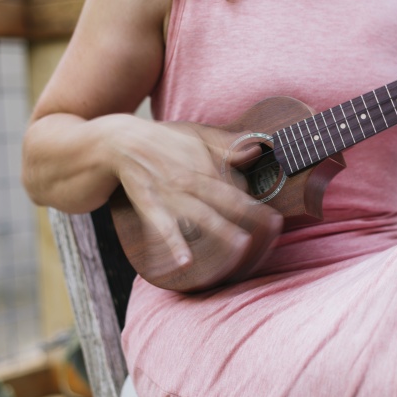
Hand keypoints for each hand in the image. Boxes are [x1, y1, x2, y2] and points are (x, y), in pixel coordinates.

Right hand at [108, 117, 282, 270]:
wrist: (120, 141)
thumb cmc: (164, 140)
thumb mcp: (196, 134)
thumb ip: (226, 144)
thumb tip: (255, 150)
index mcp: (204, 162)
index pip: (235, 186)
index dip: (256, 203)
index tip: (276, 220)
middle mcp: (189, 178)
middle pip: (224, 197)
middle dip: (250, 213)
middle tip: (274, 227)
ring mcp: (169, 193)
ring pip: (199, 213)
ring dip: (220, 229)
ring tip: (242, 245)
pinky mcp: (149, 204)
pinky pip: (162, 226)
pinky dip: (173, 243)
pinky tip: (185, 261)